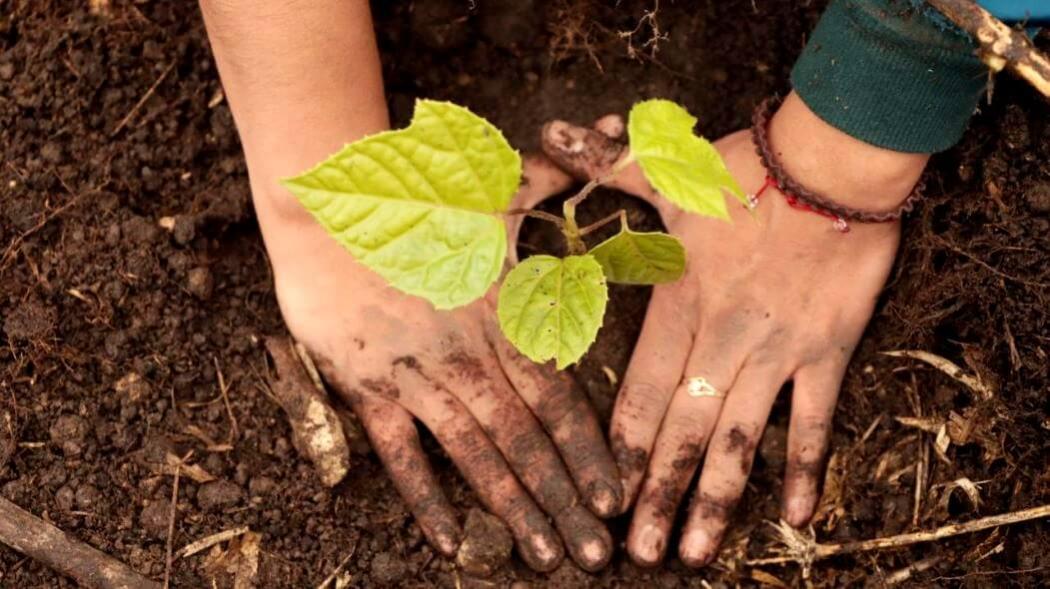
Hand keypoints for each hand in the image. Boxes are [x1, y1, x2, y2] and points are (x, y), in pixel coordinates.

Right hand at [257, 157, 620, 571]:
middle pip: (527, 440)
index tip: (615, 498)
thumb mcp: (491, 190)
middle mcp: (469, 356)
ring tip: (544, 556)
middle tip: (594, 557)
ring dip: (513, 509)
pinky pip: (402, 455)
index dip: (589, 451)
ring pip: (477, 455)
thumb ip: (551, 178)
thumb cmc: (415, 202)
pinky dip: (426, 499)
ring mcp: (419, 376)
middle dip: (564, 500)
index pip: (559, 398)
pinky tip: (451, 541)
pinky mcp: (370, 389)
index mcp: (503, 317)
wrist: (328, 207)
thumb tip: (601, 140)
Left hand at [541, 93, 926, 566]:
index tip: (606, 498)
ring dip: (717, 500)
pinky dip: (805, 467)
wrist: (833, 159)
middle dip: (658, 496)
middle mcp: (722, 338)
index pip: (640, 394)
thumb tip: (553, 140)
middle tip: (640, 554)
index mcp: (678, 304)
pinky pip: (814, 420)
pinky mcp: (826, 350)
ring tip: (697, 552)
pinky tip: (796, 516)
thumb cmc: (743, 166)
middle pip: (682, 432)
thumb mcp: (663, 168)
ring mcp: (776, 351)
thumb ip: (604, 169)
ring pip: (740, 440)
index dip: (622, 450)